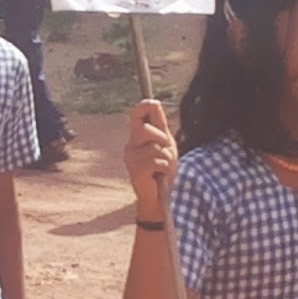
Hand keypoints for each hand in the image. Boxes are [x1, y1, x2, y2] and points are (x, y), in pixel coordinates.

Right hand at [125, 100, 177, 214]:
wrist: (159, 196)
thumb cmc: (163, 169)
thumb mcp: (165, 144)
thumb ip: (159, 126)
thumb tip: (154, 102)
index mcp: (137, 136)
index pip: (136, 114)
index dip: (144, 106)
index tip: (152, 104)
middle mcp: (131, 145)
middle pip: (145, 129)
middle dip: (161, 138)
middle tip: (166, 150)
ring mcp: (131, 158)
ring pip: (154, 147)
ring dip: (166, 158)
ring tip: (163, 167)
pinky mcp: (135, 170)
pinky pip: (156, 161)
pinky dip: (164, 168)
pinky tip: (160, 175)